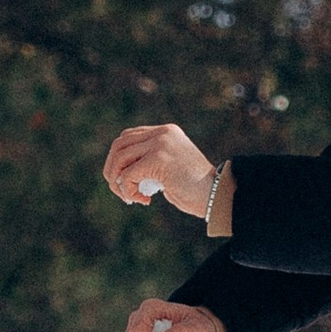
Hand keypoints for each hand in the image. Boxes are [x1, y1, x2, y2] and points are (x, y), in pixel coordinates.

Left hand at [103, 122, 219, 217]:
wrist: (217, 196)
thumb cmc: (196, 189)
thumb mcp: (171, 167)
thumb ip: (151, 161)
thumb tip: (122, 171)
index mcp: (167, 131)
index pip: (128, 137)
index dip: (120, 160)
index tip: (126, 180)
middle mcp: (163, 133)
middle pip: (119, 145)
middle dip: (113, 170)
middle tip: (121, 191)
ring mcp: (160, 144)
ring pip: (120, 159)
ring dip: (118, 182)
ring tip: (131, 197)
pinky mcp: (158, 159)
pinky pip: (128, 175)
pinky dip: (128, 191)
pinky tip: (143, 200)